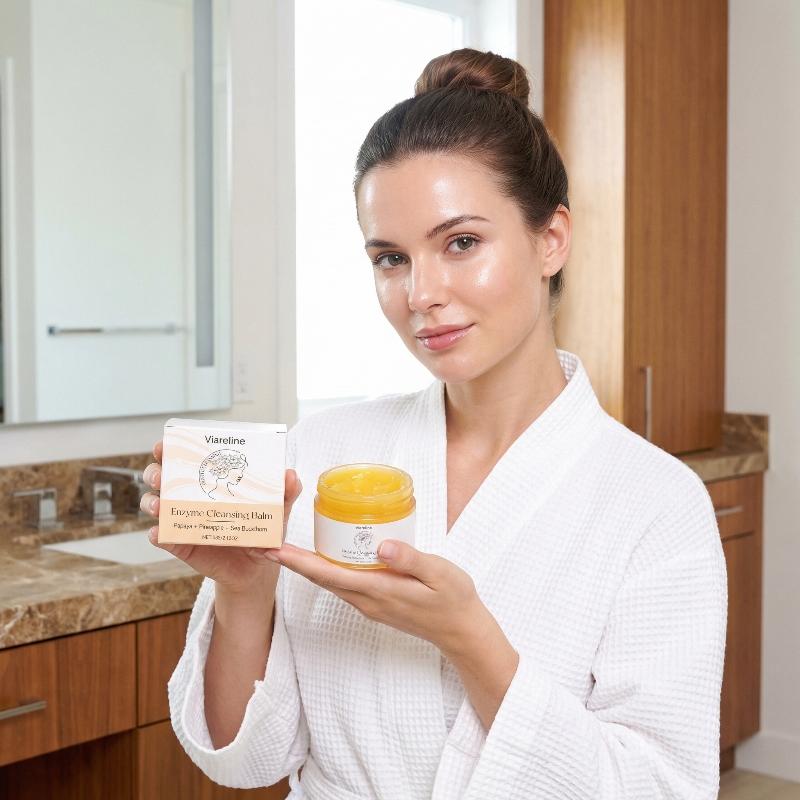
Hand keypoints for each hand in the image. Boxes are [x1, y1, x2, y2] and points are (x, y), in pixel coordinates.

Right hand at [140, 439, 302, 593]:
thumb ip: (286, 492)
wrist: (257, 568)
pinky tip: (160, 533)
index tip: (166, 443)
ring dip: (151, 502)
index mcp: (210, 479)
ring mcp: (182, 520)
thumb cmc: (263, 530)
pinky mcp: (180, 545)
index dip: (170, 448)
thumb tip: (290, 475)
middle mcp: (190, 496)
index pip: (185, 457)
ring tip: (159, 506)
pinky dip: (157, 535)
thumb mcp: (278, 509)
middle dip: (155, 472)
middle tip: (162, 475)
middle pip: (161, 477)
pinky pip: (161, 538)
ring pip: (154, 504)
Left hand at [266, 538, 483, 655]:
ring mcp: (370, 604)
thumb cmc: (453, 599)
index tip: (274, 550)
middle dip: (293, 561)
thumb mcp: (439, 574)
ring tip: (286, 546)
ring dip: (306, 566)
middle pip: (322, 578)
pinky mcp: (376, 602)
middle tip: (268, 541)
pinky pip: (343, 584)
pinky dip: (326, 569)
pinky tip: (324, 555)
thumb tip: (381, 546)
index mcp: (379, 591)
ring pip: (331, 581)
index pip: (329, 575)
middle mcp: (367, 600)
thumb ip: (410, 559)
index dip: (299, 562)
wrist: (462, 631)